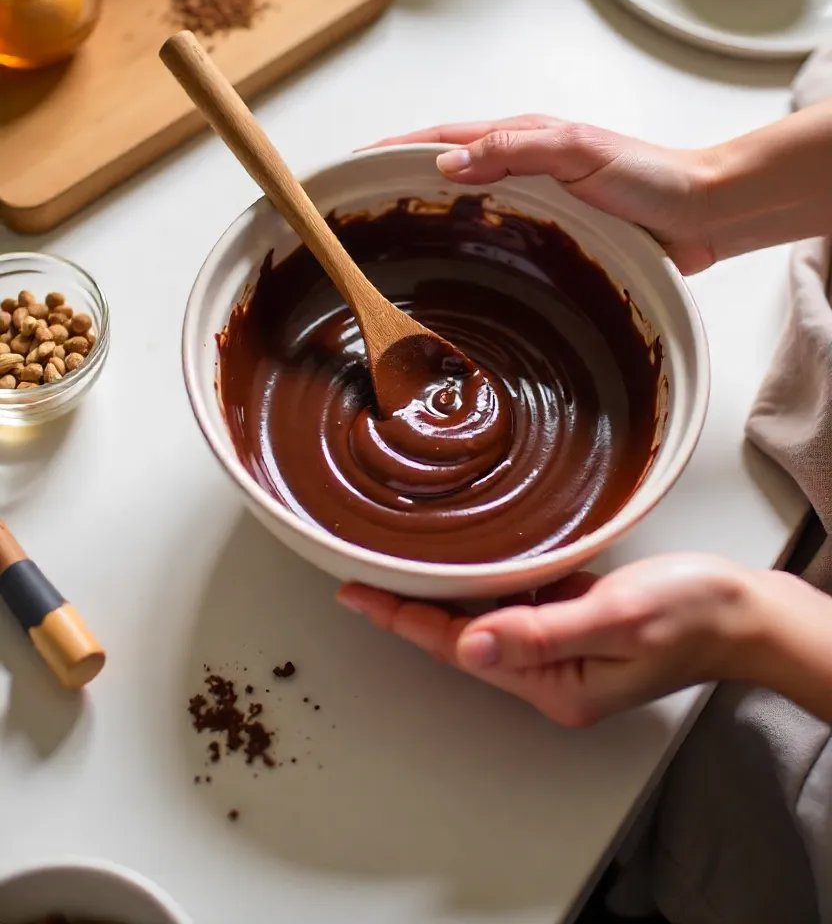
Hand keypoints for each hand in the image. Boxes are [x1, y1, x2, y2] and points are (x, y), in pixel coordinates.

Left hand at [337, 554, 762, 725]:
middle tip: (362, 575)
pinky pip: (517, 604)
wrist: (743, 609)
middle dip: (411, 610)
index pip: (460, 650)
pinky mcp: (577, 621)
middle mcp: (552, 673)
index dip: (405, 621)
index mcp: (556, 684)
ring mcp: (564, 648)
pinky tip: (466, 562)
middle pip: (463, 638)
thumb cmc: (693, 612)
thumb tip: (470, 643)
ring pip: (485, 619)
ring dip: (443, 595)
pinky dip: (485, 584)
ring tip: (397, 566)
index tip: (357, 596)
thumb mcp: (617, 617)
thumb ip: (542, 632)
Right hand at [374, 115, 717, 273]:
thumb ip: (515, 149)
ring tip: (383, 237)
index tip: (350, 164)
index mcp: (522, 138)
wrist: (701, 213)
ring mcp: (533, 202)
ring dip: (425, 214)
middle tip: (353, 206)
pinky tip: (450, 264)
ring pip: (464, 207)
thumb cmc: (651, 177)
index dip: (392, 150)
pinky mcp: (550, 234)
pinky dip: (463, 243)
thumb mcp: (579, 150)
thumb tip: (446, 164)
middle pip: (443, 172)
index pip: (440, 140)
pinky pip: (494, 236)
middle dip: (395, 181)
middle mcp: (521, 167)